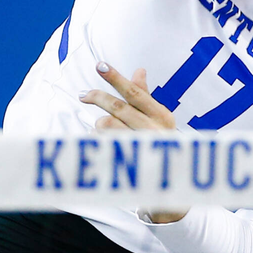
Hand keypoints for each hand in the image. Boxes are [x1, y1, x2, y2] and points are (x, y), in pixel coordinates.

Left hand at [80, 62, 185, 222]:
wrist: (169, 187)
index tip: (100, 65)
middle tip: (83, 95)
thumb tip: (139, 70)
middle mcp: (154, 130)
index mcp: (163, 116)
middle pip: (118, 107)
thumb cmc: (160, 145)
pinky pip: (101, 143)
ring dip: (99, 124)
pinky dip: (97, 140)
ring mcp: (141, 147)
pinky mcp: (128, 162)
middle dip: (97, 97)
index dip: (116, 78)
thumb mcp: (159, 121)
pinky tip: (101, 144)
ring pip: (107, 125)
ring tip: (102, 129)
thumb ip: (146, 97)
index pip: (135, 93)